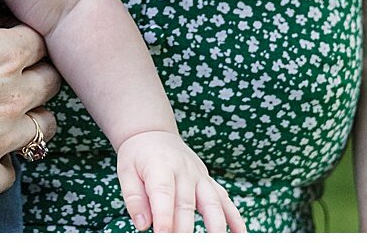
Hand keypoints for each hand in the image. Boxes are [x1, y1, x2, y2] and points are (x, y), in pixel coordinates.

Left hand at [116, 129, 245, 232]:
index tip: (163, 236)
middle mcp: (184, 170)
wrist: (153, 133)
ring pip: (212, 202)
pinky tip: (240, 234)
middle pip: (187, 204)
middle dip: (185, 230)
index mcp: (160, 165)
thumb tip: (143, 224)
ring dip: (215, 227)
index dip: (164, 216)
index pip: (164, 193)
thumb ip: (134, 198)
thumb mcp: (126, 171)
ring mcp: (200, 175)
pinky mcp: (208, 181)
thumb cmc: (138, 156)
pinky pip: (224, 199)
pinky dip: (234, 217)